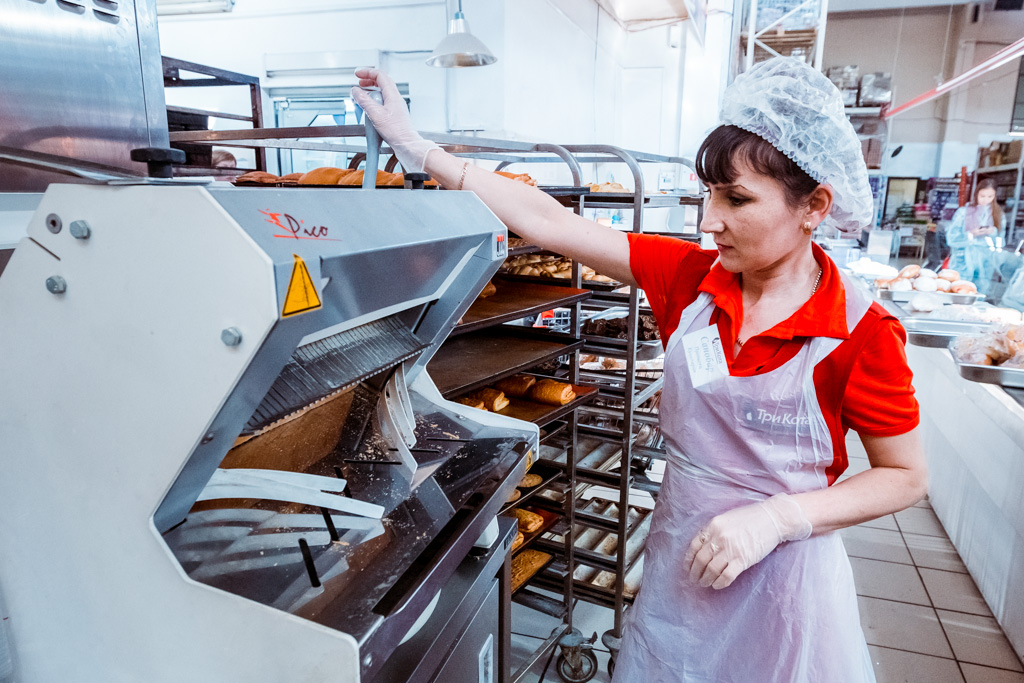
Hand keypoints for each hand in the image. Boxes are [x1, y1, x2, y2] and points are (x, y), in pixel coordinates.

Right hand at [351, 67, 439, 172]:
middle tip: (359, 83)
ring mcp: (395, 106)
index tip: (358, 74)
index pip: (380, 75)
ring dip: (371, 91)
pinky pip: (383, 103)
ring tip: (362, 95)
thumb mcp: (375, 114)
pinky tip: (369, 109)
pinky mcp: (394, 115)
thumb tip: (355, 91)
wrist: (406, 144)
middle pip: (382, 82)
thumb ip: (364, 101)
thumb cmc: (396, 131)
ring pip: (382, 93)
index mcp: (392, 95)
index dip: (367, 72)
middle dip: (369, 80)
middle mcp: (395, 99)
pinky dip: (374, 102)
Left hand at [684, 493, 811, 589]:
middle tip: (694, 580)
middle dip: (695, 573)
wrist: (772, 519)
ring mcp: (731, 549)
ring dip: (705, 579)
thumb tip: (702, 547)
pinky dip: (719, 583)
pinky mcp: (743, 560)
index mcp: (713, 526)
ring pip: (711, 570)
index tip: (687, 568)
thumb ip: (713, 531)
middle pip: (701, 560)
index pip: (694, 546)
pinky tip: (717, 585)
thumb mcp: (726, 519)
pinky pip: (726, 576)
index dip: (688, 560)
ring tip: (704, 583)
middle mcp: (719, 537)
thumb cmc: (749, 518)